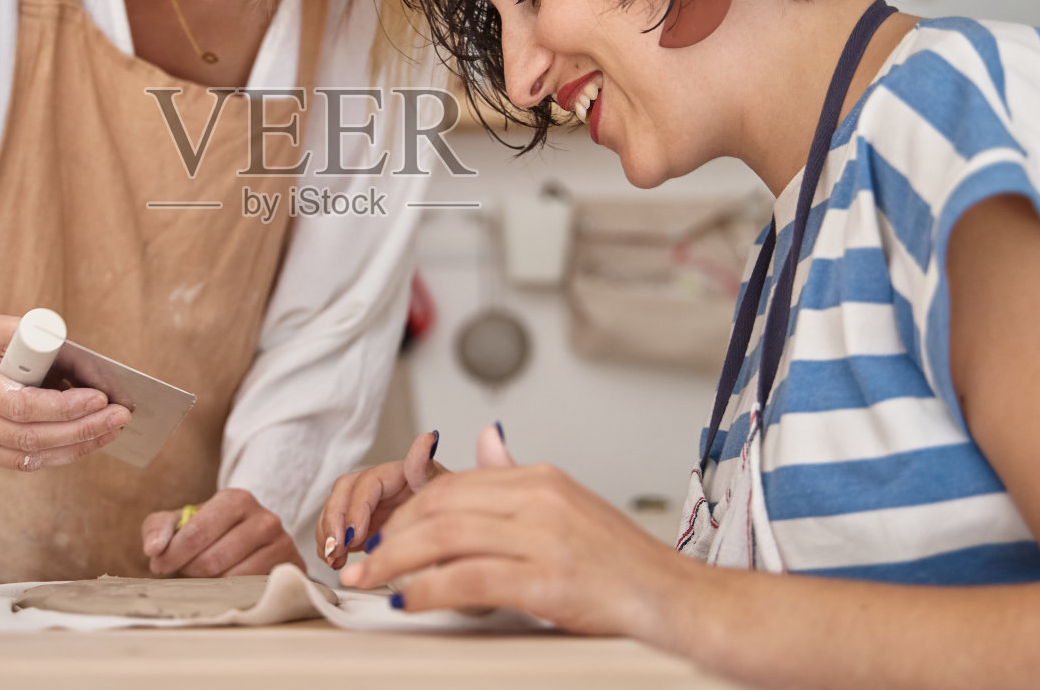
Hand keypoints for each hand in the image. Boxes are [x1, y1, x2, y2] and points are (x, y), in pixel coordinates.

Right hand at [0, 309, 130, 470]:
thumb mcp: (13, 327)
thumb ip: (56, 351)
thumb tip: (103, 381)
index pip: (19, 405)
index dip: (64, 408)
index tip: (101, 399)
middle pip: (27, 437)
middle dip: (81, 430)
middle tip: (119, 417)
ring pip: (25, 458)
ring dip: (74, 448)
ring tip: (109, 431)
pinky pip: (18, 461)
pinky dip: (55, 453)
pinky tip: (82, 439)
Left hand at [142, 489, 303, 576]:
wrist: (251, 541)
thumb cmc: (210, 532)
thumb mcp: (180, 522)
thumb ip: (158, 527)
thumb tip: (154, 549)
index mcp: (236, 499)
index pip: (197, 532)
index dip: (173, 553)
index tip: (159, 565)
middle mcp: (264, 519)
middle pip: (213, 559)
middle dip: (190, 570)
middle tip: (183, 572)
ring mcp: (282, 544)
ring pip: (233, 579)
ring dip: (210, 584)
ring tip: (204, 576)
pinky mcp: (291, 569)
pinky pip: (253, 591)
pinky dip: (233, 594)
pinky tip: (224, 586)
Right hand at [316, 429, 454, 569]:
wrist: (457, 532)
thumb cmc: (453, 508)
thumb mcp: (445, 489)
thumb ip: (427, 468)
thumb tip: (427, 439)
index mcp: (397, 474)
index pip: (367, 483)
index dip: (356, 509)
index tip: (354, 535)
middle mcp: (379, 487)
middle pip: (344, 493)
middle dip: (334, 521)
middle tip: (337, 548)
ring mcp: (369, 506)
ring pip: (334, 510)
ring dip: (328, 534)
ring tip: (334, 558)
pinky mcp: (363, 527)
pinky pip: (336, 530)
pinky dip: (330, 545)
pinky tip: (335, 560)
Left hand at [338, 424, 687, 637]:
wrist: (678, 599)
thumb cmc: (623, 564)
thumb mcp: (568, 506)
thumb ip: (519, 478)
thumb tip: (486, 441)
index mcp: (539, 478)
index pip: (453, 484)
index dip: (407, 509)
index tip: (381, 533)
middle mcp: (539, 499)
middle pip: (440, 506)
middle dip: (391, 533)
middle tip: (361, 558)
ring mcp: (544, 539)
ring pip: (445, 538)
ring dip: (396, 560)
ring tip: (370, 579)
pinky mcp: (548, 580)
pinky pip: (470, 579)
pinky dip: (429, 589)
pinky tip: (408, 599)